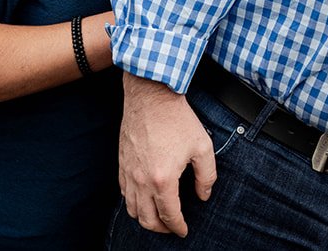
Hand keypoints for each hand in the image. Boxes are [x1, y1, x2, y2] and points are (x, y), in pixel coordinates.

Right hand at [119, 74, 215, 235]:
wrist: (151, 96)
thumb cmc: (177, 119)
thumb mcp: (202, 146)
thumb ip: (206, 175)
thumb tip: (203, 195)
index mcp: (163, 179)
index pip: (169, 215)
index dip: (178, 227)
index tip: (184, 231)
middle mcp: (141, 180)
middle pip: (147, 219)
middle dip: (161, 229)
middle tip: (172, 228)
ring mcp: (128, 172)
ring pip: (131, 209)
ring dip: (145, 218)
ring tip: (157, 218)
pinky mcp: (121, 163)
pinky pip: (123, 193)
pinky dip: (132, 203)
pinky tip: (142, 199)